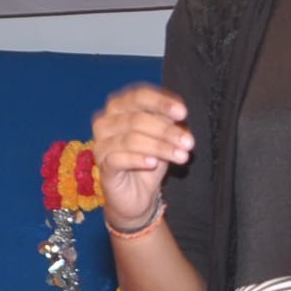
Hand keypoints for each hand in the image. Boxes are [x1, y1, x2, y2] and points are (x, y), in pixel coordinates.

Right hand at [90, 84, 192, 225]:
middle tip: (188, 142)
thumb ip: (168, 122)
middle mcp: (106, 121)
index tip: (183, 113)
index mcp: (120, 106)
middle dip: (166, 131)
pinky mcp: (102, 165)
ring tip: (182, 156)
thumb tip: (178, 113)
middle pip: (137, 119)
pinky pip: (118, 159)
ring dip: (160, 147)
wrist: (137, 194)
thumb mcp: (164, 138)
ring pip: (131, 140)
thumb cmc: (150, 159)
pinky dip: (138, 160)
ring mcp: (101, 143)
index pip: (139, 96)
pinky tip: (153, 163)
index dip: (161, 103)